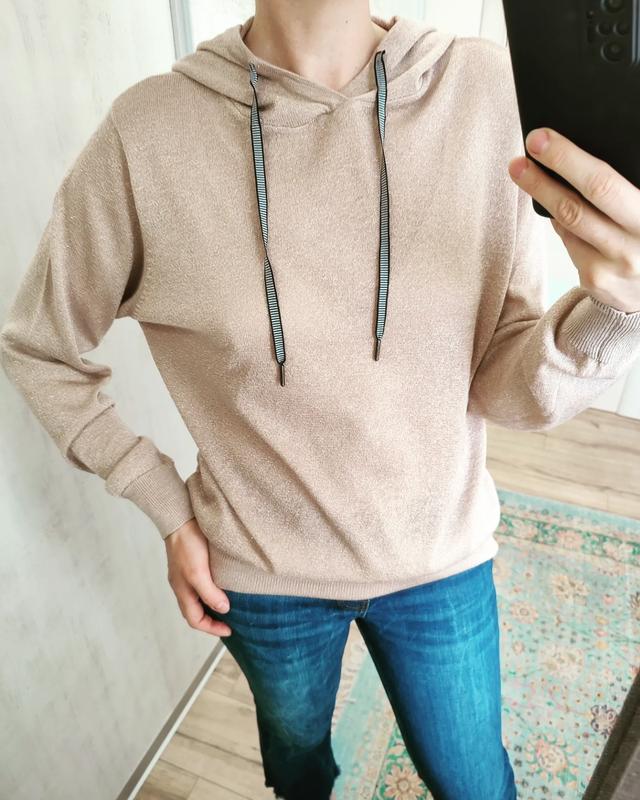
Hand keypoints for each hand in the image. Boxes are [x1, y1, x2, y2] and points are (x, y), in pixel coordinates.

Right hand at [164, 517, 231, 636]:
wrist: (180, 519)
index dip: (212, 628)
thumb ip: (209, 593)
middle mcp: (182, 586)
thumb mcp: (198, 573)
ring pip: (198, 599)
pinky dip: (212, 591)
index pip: (195, 620)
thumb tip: (223, 609)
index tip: (230, 630)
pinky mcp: (191, 564)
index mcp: (182, 591)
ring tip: (229, 606)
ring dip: (212, 606)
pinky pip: (201, 585)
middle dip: (211, 620)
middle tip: (230, 622)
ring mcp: (185, 575)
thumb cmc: (187, 546)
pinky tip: (223, 586)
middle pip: (195, 612)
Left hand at [508, 127, 639, 313]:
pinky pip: (571, 242)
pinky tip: (561, 207)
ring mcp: (614, 266)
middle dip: (541, 180)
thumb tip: (580, 155)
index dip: (568, 160)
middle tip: (519, 157)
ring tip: (523, 170)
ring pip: (568, 225)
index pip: (603, 185)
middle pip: (575, 208)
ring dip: (542, 195)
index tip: (541, 139)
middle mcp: (635, 244)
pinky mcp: (597, 280)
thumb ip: (625, 186)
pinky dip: (563, 222)